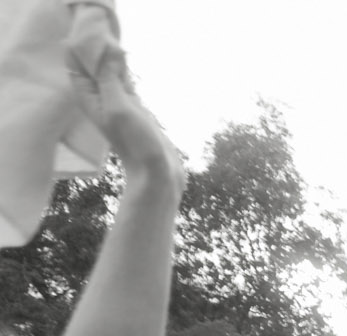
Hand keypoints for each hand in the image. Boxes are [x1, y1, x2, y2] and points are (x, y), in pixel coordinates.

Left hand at [68, 16, 181, 189]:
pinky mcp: (134, 110)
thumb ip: (110, 79)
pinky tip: (128, 65)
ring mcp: (118, 104)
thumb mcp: (120, 106)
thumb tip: (107, 52)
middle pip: (92, 70)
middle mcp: (101, 100)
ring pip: (110, 76)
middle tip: (108, 40)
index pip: (77, 68)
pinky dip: (125, 73)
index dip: (82, 52)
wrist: (156, 171)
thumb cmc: (135, 141)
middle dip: (97, 54)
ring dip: (112, 62)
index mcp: (90, 100)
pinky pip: (125, 84)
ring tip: (118, 49)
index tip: (96, 40)